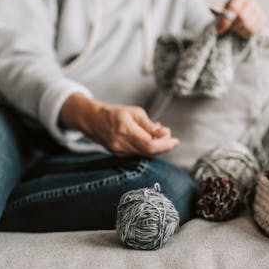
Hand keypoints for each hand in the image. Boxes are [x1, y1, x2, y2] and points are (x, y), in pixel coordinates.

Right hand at [60, 94, 178, 157]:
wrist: (93, 120)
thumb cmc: (115, 113)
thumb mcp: (135, 112)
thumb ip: (150, 125)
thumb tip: (165, 133)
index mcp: (125, 130)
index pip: (150, 145)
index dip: (166, 145)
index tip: (176, 141)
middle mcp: (121, 143)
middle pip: (150, 152)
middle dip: (164, 145)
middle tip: (168, 134)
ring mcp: (119, 152)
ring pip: (145, 154)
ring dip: (157, 146)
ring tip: (158, 133)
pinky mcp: (119, 155)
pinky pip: (139, 154)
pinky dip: (148, 148)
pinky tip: (149, 138)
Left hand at [214, 0, 266, 38]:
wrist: (238, 20)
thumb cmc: (228, 15)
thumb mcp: (221, 12)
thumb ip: (217, 10)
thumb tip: (213, 8)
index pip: (234, 8)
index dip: (226, 20)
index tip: (219, 30)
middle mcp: (251, 1)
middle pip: (242, 17)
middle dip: (234, 26)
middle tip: (230, 30)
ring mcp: (258, 10)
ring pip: (249, 25)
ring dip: (240, 31)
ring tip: (236, 30)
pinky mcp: (263, 19)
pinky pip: (255, 30)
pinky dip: (247, 34)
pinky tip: (242, 32)